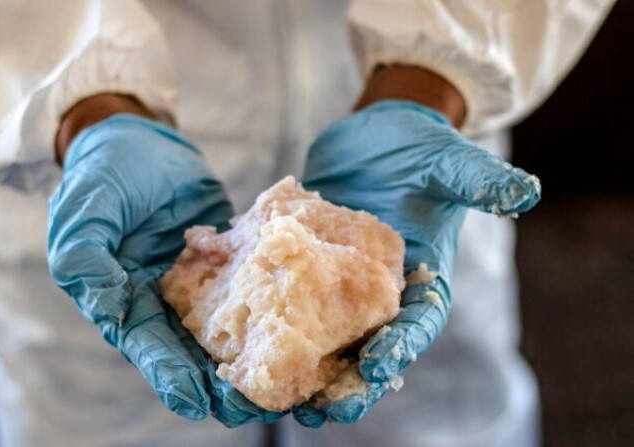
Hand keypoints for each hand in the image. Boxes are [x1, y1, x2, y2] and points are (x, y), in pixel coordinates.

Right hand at [48, 112, 282, 426]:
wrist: (143, 138)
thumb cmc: (106, 170)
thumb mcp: (87, 206)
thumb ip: (86, 254)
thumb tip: (108, 303)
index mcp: (122, 297)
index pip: (146, 345)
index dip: (169, 374)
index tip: (196, 400)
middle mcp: (159, 301)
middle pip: (189, 351)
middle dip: (218, 382)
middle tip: (251, 406)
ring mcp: (195, 284)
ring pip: (223, 331)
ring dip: (249, 358)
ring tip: (283, 385)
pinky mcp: (226, 265)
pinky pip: (248, 292)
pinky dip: (269, 312)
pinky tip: (299, 328)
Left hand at [292, 99, 540, 426]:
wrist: (372, 136)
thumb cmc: (416, 148)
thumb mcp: (447, 161)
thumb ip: (477, 179)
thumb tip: (523, 192)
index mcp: (421, 278)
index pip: (418, 322)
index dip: (401, 348)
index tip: (375, 367)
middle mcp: (382, 292)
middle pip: (370, 346)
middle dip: (349, 382)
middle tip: (324, 410)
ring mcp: (341, 285)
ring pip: (326, 337)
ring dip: (305, 370)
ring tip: (278, 399)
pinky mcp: (307, 270)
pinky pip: (289, 303)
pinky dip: (271, 326)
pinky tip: (245, 346)